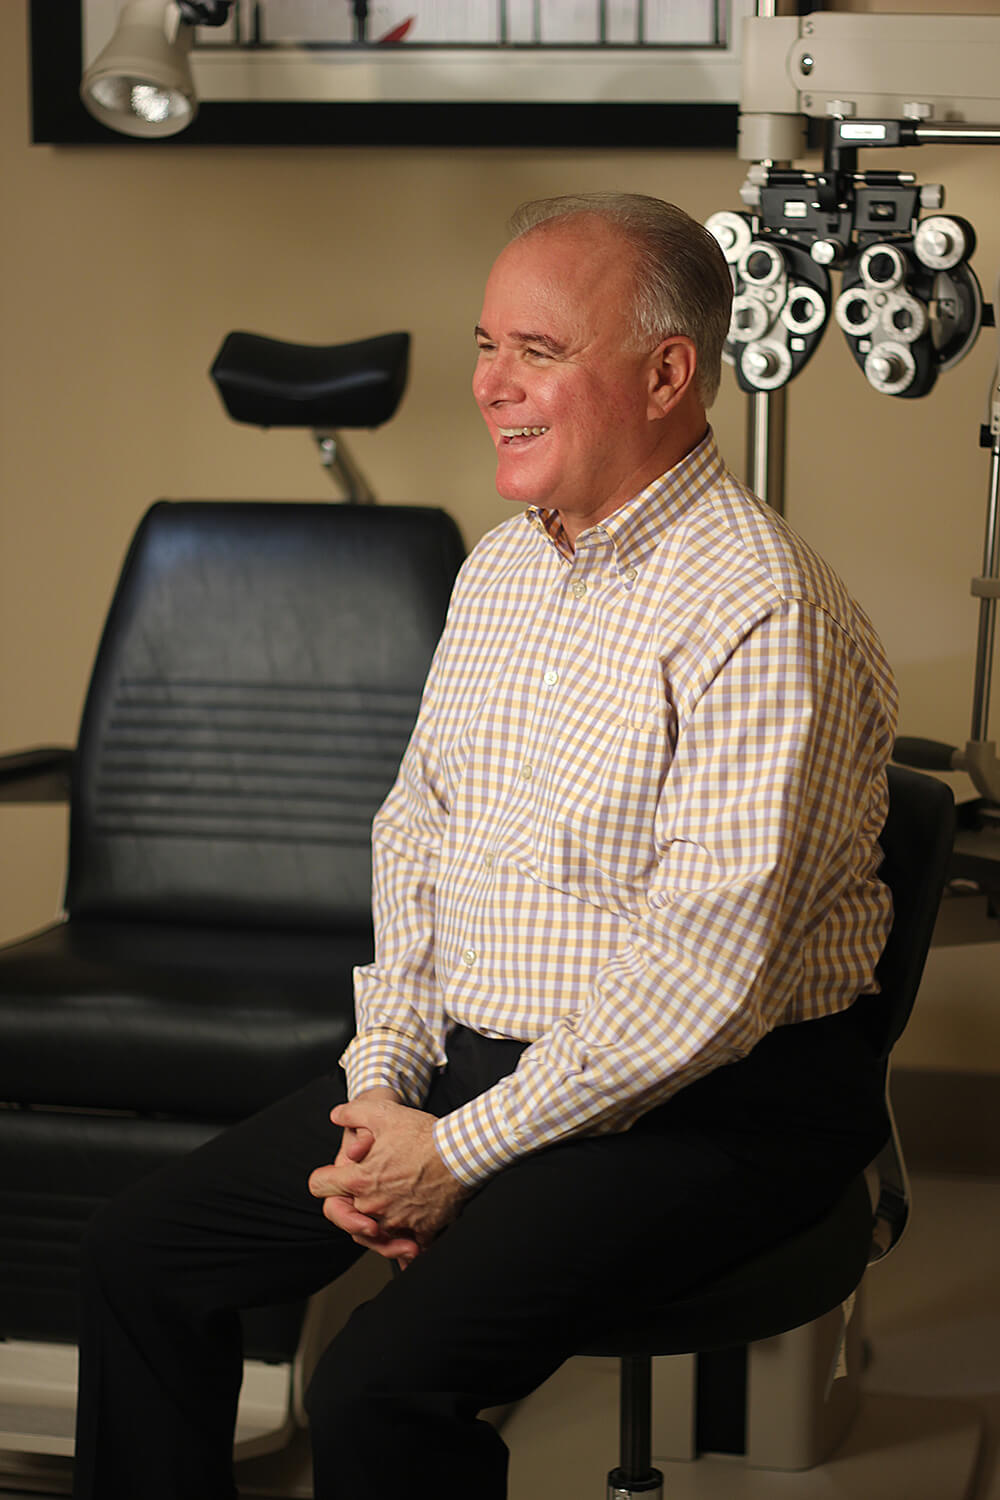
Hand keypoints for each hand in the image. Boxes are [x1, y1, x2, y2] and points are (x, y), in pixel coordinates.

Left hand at [309, 1096, 467, 1263]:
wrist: (461, 1152)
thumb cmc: (423, 1133)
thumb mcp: (382, 1111)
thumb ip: (352, 1112)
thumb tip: (337, 1115)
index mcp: (360, 1179)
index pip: (321, 1187)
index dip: (325, 1180)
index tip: (334, 1179)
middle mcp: (374, 1205)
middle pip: (349, 1214)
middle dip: (355, 1204)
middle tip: (371, 1191)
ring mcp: (397, 1221)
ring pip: (378, 1233)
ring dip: (381, 1225)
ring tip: (392, 1209)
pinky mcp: (422, 1230)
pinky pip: (410, 1248)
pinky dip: (410, 1245)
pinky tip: (412, 1240)